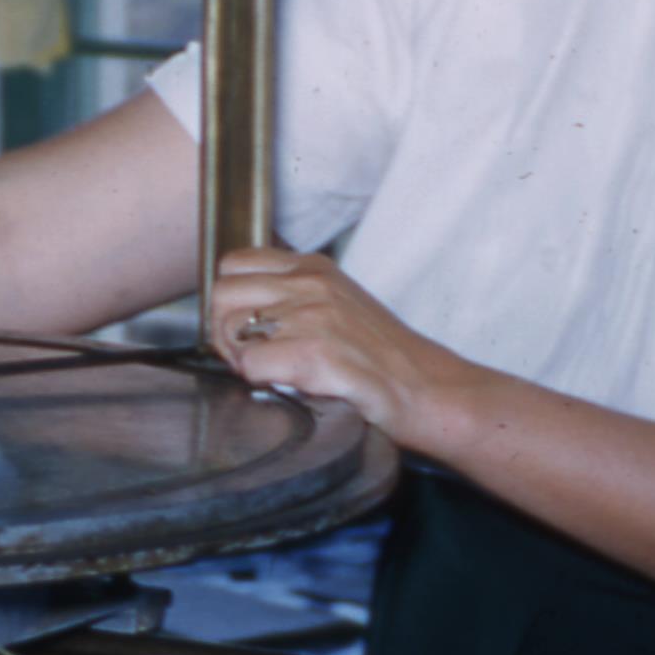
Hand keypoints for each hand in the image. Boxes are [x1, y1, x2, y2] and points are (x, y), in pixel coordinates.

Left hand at [204, 247, 467, 443]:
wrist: (432, 391)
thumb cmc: (386, 360)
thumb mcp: (340, 307)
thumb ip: (295, 300)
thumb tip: (239, 317)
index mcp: (314, 268)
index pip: (234, 263)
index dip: (231, 302)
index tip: (247, 331)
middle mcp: (311, 283)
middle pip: (221, 294)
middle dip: (224, 333)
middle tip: (250, 360)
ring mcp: (315, 315)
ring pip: (231, 329)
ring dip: (241, 361)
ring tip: (273, 376)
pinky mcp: (317, 353)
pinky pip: (251, 365)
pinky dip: (261, 383)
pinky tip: (290, 388)